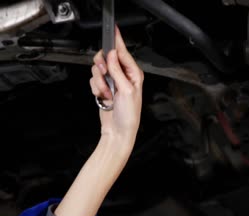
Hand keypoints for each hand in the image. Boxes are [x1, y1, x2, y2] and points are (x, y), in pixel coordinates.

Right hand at [90, 26, 143, 140]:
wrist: (118, 131)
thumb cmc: (129, 115)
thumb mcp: (126, 90)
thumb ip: (117, 71)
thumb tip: (112, 54)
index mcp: (133, 74)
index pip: (123, 53)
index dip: (117, 41)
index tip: (113, 30)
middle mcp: (123, 75)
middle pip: (106, 58)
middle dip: (102, 67)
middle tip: (104, 75)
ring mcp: (112, 81)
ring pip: (97, 69)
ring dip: (99, 82)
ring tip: (107, 93)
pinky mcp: (103, 88)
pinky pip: (93, 80)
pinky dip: (96, 89)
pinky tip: (104, 97)